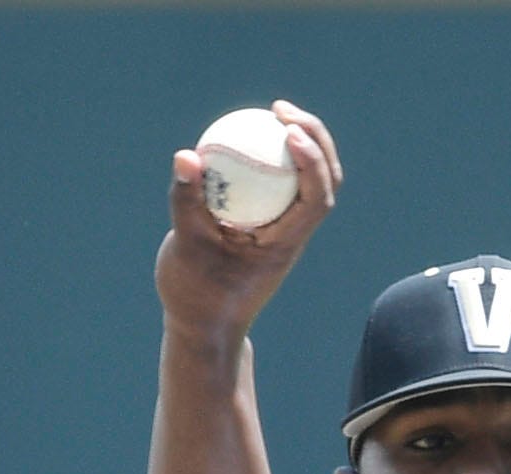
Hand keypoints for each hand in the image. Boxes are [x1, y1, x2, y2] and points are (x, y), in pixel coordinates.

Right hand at [154, 100, 342, 346]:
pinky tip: (248, 136)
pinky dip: (273, 159)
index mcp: (285, 244)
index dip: (313, 161)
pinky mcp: (268, 227)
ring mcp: (283, 231)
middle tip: (281, 109)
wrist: (205, 327)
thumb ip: (186, 201)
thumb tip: (186, 154)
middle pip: (325, 182)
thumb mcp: (185, 246)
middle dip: (314, 139)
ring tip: (273, 113)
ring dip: (301, 144)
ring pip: (307, 182)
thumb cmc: (196, 294)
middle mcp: (293, 235)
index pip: (317, 199)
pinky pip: (280, 185)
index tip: (289, 131)